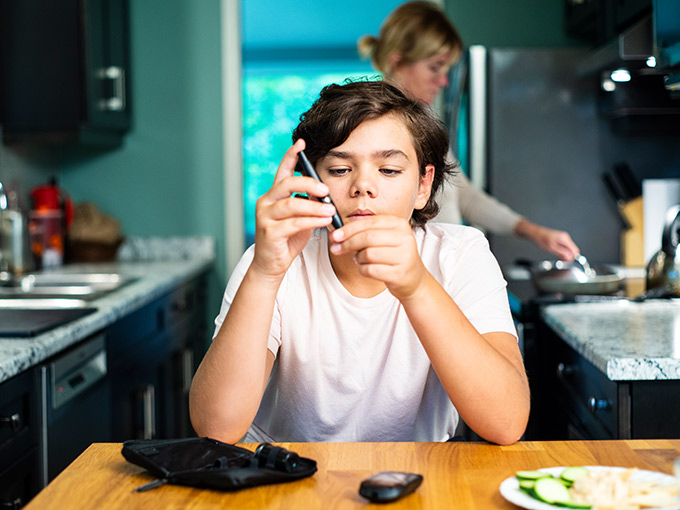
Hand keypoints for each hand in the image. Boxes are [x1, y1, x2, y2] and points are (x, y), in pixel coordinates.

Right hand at [252, 139, 336, 280]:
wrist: (272, 265)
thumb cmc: (287, 240)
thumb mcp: (301, 218)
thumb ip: (309, 205)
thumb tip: (325, 194)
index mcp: (274, 196)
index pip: (282, 171)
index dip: (291, 156)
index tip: (301, 143)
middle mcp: (266, 202)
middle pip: (286, 184)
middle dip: (308, 184)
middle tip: (325, 188)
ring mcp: (265, 217)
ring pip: (291, 205)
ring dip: (314, 206)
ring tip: (331, 209)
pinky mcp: (269, 232)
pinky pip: (293, 223)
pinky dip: (311, 221)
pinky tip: (324, 221)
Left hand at [329, 216, 426, 300]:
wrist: (413, 278)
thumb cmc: (393, 256)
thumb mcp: (384, 238)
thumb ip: (363, 232)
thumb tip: (337, 234)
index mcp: (399, 224)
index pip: (369, 223)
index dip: (349, 229)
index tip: (335, 235)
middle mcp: (404, 238)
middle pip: (367, 238)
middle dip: (348, 243)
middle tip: (336, 248)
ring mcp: (404, 256)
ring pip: (368, 254)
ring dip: (358, 258)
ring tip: (361, 259)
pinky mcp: (399, 273)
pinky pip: (370, 270)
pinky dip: (363, 270)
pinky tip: (367, 269)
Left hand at [514, 218, 579, 260]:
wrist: (535, 233)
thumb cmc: (541, 239)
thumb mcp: (551, 248)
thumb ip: (562, 252)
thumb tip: (570, 257)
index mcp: (565, 239)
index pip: (575, 250)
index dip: (572, 257)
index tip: (567, 262)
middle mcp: (566, 238)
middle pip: (573, 250)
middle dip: (569, 256)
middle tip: (562, 260)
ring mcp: (563, 238)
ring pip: (569, 249)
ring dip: (565, 255)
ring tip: (559, 257)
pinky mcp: (560, 240)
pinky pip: (565, 247)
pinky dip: (563, 252)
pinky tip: (558, 254)